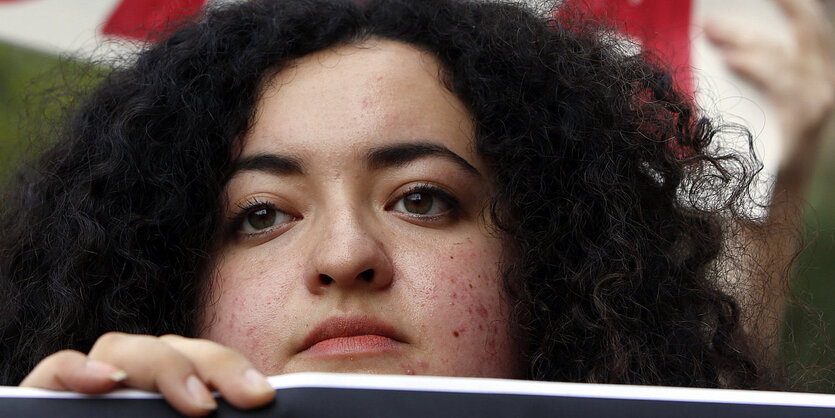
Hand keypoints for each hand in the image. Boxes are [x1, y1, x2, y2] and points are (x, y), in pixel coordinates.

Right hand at [19, 333, 274, 415]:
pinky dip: (80, 368)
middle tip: (249, 398)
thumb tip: (256, 409)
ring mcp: (89, 392)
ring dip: (164, 365)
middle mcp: (131, 390)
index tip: (262, 396)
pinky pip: (57, 368)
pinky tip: (107, 381)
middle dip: (214, 366)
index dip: (231, 370)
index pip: (200, 363)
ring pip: (121, 347)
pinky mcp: (44, 399)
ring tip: (200, 406)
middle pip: (170, 350)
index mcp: (168, 398)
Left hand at [705, 0, 834, 172]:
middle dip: (776, 7)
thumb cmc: (754, 155)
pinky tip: (731, 61)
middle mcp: (824, 84)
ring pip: (785, 56)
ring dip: (745, 40)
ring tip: (712, 31)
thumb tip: (716, 39)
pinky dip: (756, 68)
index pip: (808, 28)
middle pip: (805, 30)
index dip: (792, 6)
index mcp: (814, 76)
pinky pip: (783, 85)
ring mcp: (820, 102)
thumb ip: (750, 73)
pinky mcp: (807, 122)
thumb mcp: (754, 106)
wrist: (769, 205)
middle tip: (726, 6)